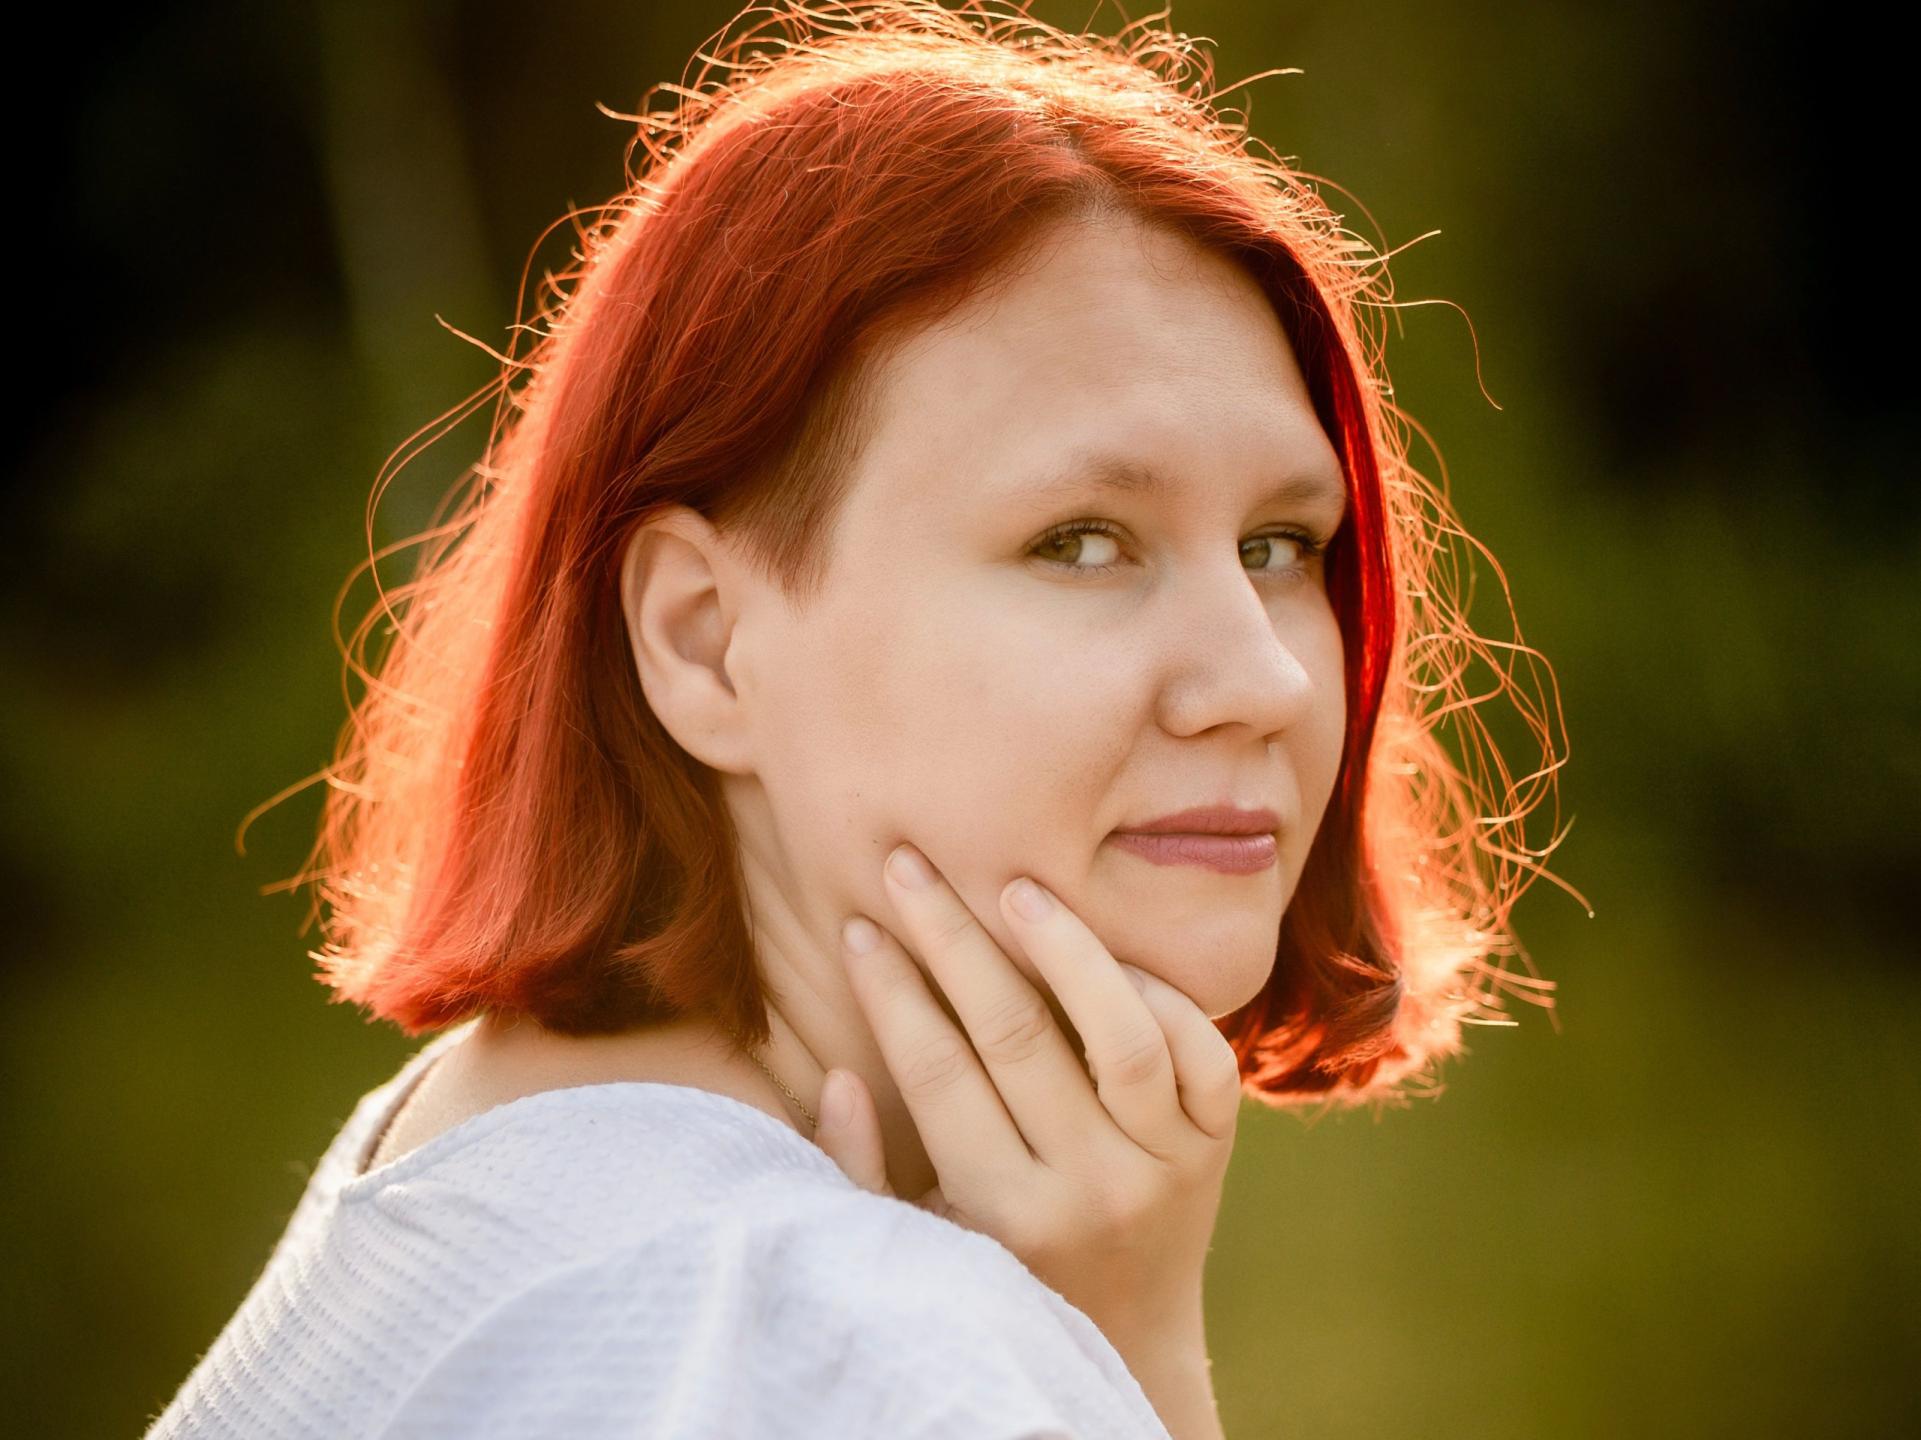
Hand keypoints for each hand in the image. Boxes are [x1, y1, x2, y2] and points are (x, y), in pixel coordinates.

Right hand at [817, 840, 1241, 1365]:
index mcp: (1006, 1214)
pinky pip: (1202, 1052)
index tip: (859, 927)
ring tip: (1015, 887)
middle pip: (1016, 1036)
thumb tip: (837, 1077)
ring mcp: (1167, 1165)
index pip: (937, 1074)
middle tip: (910, 865)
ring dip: (1065, 949)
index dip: (890, 991)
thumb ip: (862, 1173)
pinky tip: (1105, 954)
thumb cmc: (1004, 1271)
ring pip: (1124, 1035)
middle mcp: (1093, 1188)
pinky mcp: (1219, 1144)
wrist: (1132, 1333)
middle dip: (951, 938)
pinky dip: (1160, 995)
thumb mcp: (917, 1244)